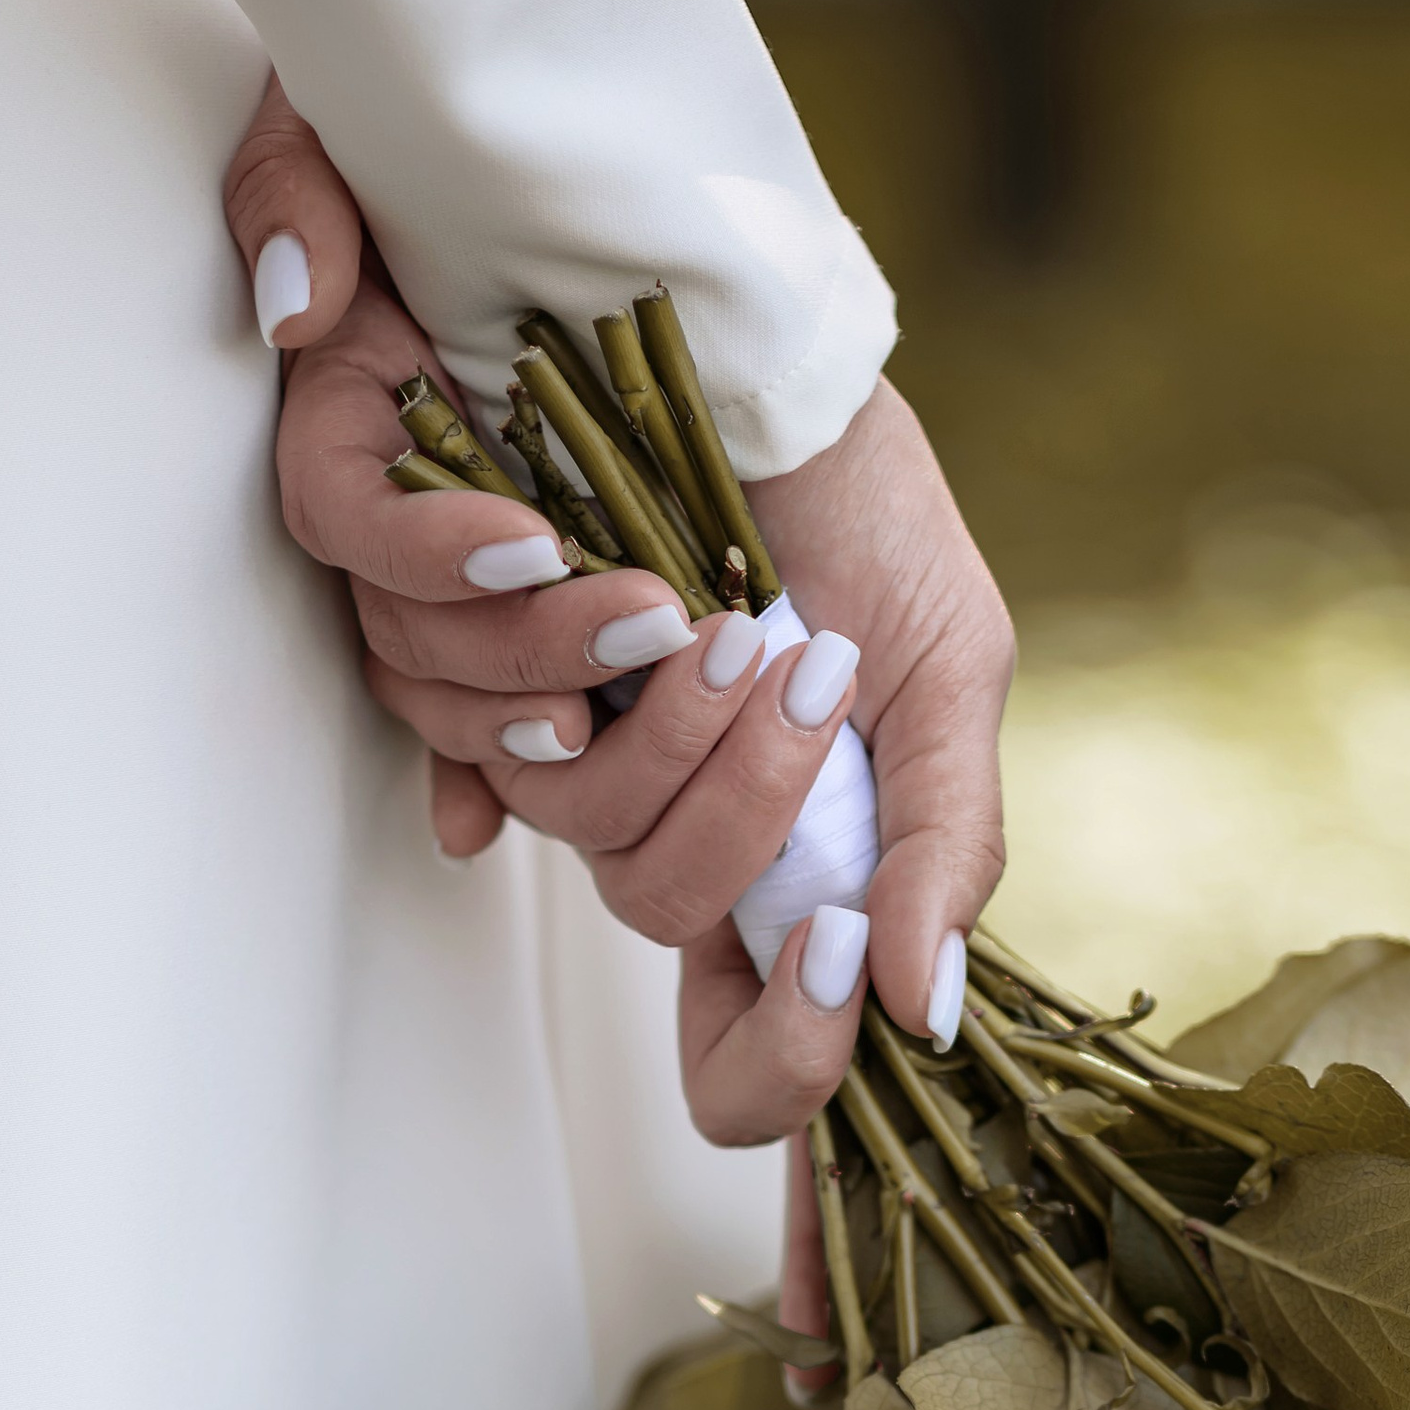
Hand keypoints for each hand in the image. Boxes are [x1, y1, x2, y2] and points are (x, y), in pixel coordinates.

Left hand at [219, 77, 1013, 1181]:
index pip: (742, 1066)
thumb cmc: (857, 505)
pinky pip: (473, 734)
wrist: (749, 335)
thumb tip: (923, 1015)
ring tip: (721, 607)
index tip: (828, 974)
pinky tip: (621, 592)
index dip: (778, 1074)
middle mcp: (656, 829)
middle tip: (799, 671)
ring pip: (579, 830)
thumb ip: (942, 844)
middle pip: (666, 921)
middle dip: (742, 806)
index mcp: (771, 863)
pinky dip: (545, 665)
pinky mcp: (466, 670)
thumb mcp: (944, 667)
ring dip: (665, 723)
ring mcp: (564, 755)